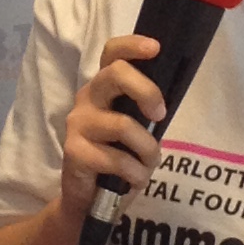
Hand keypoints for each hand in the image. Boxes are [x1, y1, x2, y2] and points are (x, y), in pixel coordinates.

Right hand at [57, 33, 166, 220]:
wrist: (88, 199)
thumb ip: (144, 111)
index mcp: (103, 88)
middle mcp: (87, 98)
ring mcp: (78, 124)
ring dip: (147, 150)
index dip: (132, 45)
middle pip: (116, 74)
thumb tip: (168, 102)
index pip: (112, 53)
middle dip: (147, 91)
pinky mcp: (74, 151)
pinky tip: (134, 180)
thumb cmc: (118, 159)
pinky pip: (117, 159)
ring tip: (148, 164)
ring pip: (124, 125)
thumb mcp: (136, 130)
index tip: (155, 48)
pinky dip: (136, 173)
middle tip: (159, 116)